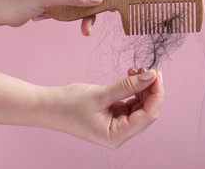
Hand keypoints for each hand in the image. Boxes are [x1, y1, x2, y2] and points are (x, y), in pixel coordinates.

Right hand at [43, 69, 164, 147]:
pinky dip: (133, 90)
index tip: (157, 74)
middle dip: (150, 90)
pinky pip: (130, 103)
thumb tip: (151, 75)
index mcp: (117, 135)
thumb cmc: (69, 104)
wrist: (47, 107)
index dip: (156, 94)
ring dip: (141, 88)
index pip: (148, 115)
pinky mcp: (113, 116)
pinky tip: (130, 76)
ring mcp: (117, 125)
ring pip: (140, 106)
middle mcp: (119, 134)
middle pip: (146, 111)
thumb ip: (128, 85)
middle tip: (148, 69)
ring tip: (136, 70)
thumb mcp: (101, 94)